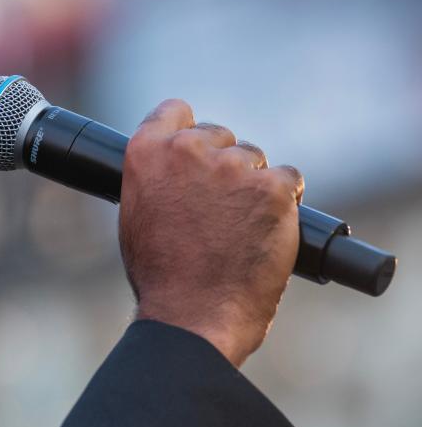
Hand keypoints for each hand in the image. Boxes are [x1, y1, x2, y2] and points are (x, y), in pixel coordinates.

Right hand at [119, 99, 303, 366]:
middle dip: (224, 163)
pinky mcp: (271, 189)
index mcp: (146, 151)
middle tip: (223, 205)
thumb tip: (178, 170)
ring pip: (255, 159)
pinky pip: (289, 180)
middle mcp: (186, 150)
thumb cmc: (160, 275)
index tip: (198, 152)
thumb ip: (156, 177)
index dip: (189, 131)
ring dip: (254, 185)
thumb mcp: (137, 212)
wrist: (191, 316)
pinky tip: (268, 230)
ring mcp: (231, 167)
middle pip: (220, 135)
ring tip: (243, 227)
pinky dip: (285, 203)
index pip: (175, 111)